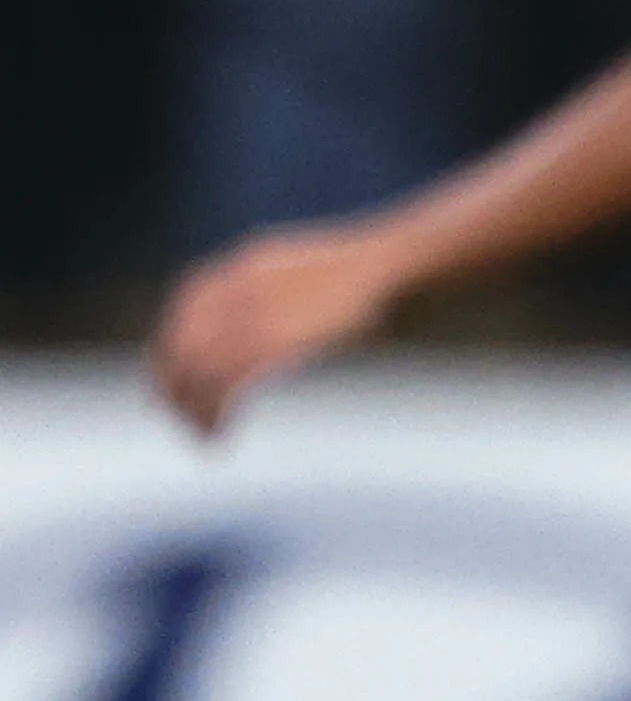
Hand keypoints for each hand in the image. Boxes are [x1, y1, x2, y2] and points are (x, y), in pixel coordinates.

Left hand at [151, 225, 403, 435]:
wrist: (392, 264)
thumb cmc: (360, 276)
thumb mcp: (300, 271)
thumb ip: (267, 293)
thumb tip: (248, 328)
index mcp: (240, 267)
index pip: (181, 315)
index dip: (167, 355)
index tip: (169, 389)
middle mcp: (236, 288)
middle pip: (181, 347)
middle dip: (175, 391)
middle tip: (186, 422)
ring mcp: (252, 312)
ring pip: (198, 371)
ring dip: (193, 411)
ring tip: (207, 436)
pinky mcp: (273, 339)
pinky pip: (226, 384)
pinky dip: (216, 413)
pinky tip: (224, 434)